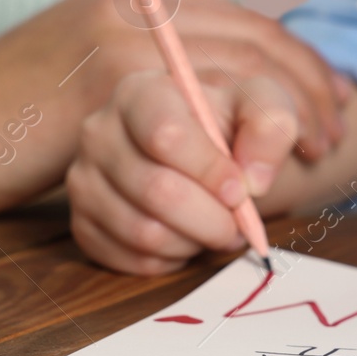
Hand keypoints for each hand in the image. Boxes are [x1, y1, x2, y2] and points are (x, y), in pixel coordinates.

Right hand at [0, 0, 343, 219]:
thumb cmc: (9, 122)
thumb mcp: (89, 80)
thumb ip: (152, 76)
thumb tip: (225, 108)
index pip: (245, 21)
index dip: (296, 67)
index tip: (323, 109)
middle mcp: (133, 0)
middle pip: (256, 42)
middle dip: (303, 96)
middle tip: (326, 141)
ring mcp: (120, 37)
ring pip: (236, 78)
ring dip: (275, 130)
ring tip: (295, 172)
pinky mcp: (106, 82)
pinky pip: (198, 118)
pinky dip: (231, 157)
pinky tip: (246, 185)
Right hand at [66, 70, 299, 274]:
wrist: (205, 157)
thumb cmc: (229, 128)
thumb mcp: (262, 108)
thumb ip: (272, 124)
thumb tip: (253, 179)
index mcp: (139, 93)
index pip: (165, 137)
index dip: (210, 171)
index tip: (241, 189)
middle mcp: (100, 134)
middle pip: (156, 191)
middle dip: (212, 217)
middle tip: (238, 220)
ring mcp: (84, 182)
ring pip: (145, 233)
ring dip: (196, 240)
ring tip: (215, 225)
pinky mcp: (85, 226)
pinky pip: (134, 261)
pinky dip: (174, 259)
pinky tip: (186, 236)